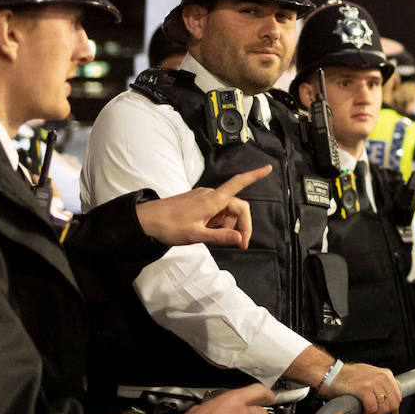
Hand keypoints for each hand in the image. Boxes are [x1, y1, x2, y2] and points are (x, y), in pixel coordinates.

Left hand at [136, 165, 270, 247]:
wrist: (146, 221)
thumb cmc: (169, 226)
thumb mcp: (197, 235)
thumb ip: (221, 236)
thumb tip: (240, 238)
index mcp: (213, 200)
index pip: (238, 184)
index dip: (254, 176)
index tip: (267, 168)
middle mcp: (210, 195)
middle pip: (237, 206)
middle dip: (242, 225)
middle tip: (240, 245)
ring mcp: (204, 198)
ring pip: (227, 211)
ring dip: (227, 225)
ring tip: (212, 236)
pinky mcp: (198, 203)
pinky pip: (216, 211)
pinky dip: (217, 222)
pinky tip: (206, 231)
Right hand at [323, 362, 402, 413]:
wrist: (331, 374)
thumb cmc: (347, 375)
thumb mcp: (370, 374)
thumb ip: (382, 383)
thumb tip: (390, 393)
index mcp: (386, 374)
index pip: (397, 396)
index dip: (388, 407)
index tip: (381, 411)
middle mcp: (382, 377)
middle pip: (392, 404)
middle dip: (382, 413)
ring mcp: (374, 383)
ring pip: (383, 408)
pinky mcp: (364, 390)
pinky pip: (372, 409)